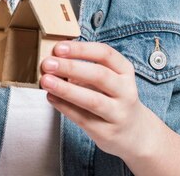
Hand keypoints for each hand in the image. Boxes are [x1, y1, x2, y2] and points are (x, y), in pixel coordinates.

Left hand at [41, 41, 161, 160]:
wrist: (135, 132)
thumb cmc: (113, 98)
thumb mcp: (109, 78)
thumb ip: (85, 68)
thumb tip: (53, 60)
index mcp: (125, 72)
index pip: (105, 54)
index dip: (81, 49)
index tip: (58, 48)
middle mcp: (126, 92)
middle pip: (100, 76)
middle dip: (71, 67)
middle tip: (47, 64)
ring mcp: (118, 113)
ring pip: (93, 100)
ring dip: (66, 89)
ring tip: (45, 81)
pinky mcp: (107, 132)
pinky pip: (83, 118)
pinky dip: (64, 106)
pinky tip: (51, 97)